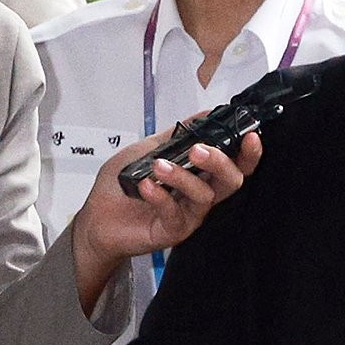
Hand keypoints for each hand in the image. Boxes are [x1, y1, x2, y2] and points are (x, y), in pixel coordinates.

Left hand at [69, 123, 262, 314]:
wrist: (95, 218)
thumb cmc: (121, 186)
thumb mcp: (148, 149)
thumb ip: (177, 134)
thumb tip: (205, 113)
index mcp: (200, 175)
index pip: (235, 164)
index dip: (248, 153)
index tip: (249, 136)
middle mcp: (200, 194)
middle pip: (231, 180)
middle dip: (220, 161)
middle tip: (198, 150)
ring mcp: (189, 214)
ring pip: (205, 195)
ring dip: (183, 176)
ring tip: (158, 166)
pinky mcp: (173, 231)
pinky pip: (176, 213)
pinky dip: (161, 196)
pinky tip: (145, 186)